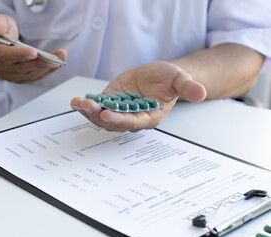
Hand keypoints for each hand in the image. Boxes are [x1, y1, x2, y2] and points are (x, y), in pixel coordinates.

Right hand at [0, 14, 66, 82]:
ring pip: (30, 74)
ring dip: (48, 67)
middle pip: (22, 68)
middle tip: (57, 57)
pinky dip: (47, 71)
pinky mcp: (19, 78)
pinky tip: (58, 63)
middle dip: (41, 63)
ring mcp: (9, 75)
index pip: (6, 56)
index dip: (20, 55)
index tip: (34, 52)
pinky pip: (34, 77)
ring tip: (62, 57)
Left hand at [71, 61, 206, 130]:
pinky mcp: (109, 102)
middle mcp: (131, 118)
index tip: (107, 115)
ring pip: (101, 117)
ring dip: (89, 112)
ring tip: (78, 103)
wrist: (158, 75)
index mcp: (148, 117)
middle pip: (113, 122)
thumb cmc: (170, 79)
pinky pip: (95, 107)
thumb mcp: (179, 79)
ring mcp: (118, 111)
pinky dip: (85, 105)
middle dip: (99, 116)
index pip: (133, 122)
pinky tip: (75, 101)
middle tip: (88, 107)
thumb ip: (187, 87)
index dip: (119, 120)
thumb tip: (201, 93)